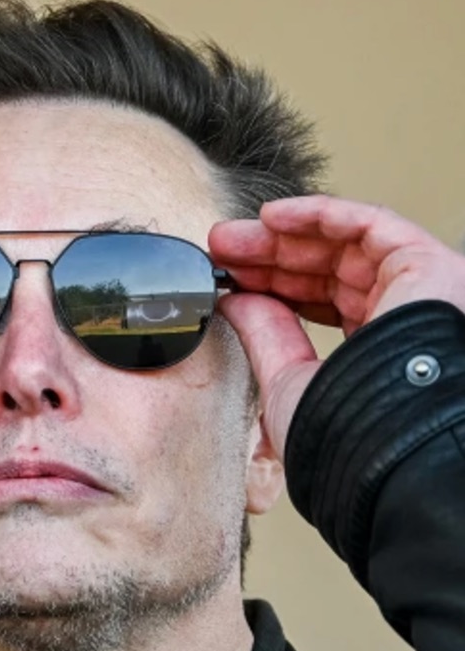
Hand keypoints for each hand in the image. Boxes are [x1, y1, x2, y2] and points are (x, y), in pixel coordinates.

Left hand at [210, 196, 464, 458]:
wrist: (384, 436)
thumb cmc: (346, 431)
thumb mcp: (288, 381)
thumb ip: (265, 338)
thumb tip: (235, 302)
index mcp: (376, 351)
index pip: (322, 305)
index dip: (272, 287)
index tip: (226, 281)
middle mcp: (403, 317)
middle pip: (331, 270)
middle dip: (269, 257)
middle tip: (220, 250)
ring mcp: (420, 289)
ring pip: (346, 244)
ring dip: (284, 235)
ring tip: (230, 238)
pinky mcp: (428, 264)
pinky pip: (372, 224)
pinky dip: (321, 214)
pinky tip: (273, 217)